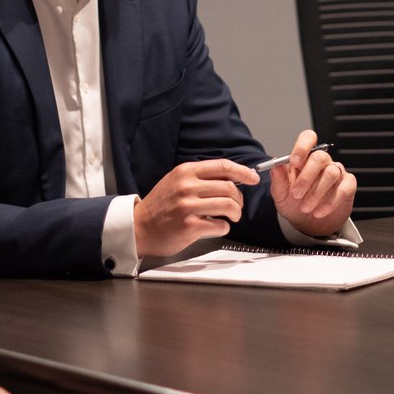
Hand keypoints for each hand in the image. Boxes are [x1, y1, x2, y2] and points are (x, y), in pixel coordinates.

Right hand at [134, 159, 260, 256]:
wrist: (140, 227)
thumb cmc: (161, 205)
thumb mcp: (176, 181)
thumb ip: (200, 177)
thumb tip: (230, 177)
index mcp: (185, 172)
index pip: (222, 166)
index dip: (243, 171)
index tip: (253, 177)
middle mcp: (187, 186)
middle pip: (229, 187)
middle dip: (239, 198)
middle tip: (237, 206)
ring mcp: (187, 206)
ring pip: (228, 205)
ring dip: (235, 213)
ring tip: (232, 216)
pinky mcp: (189, 225)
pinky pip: (220, 224)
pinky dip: (224, 226)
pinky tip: (217, 226)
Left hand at [269, 130, 355, 236]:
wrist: (307, 223)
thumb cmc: (294, 204)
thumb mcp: (280, 194)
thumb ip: (278, 179)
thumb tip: (275, 164)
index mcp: (305, 158)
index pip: (308, 138)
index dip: (302, 147)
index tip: (294, 162)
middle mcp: (322, 162)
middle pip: (320, 156)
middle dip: (307, 177)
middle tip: (296, 194)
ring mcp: (337, 172)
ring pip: (331, 173)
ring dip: (316, 193)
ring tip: (306, 207)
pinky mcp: (347, 186)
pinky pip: (344, 188)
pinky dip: (331, 202)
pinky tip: (320, 211)